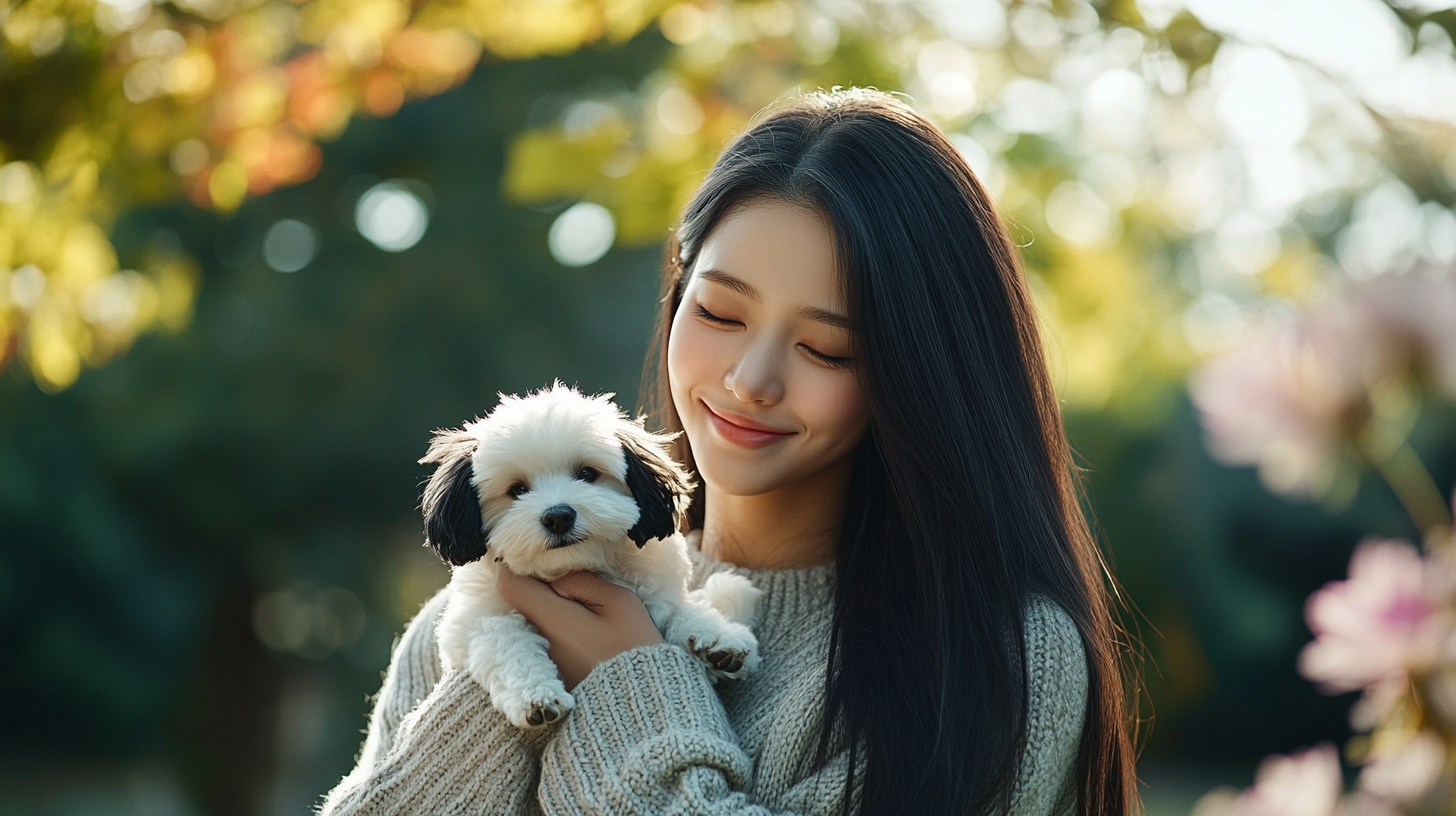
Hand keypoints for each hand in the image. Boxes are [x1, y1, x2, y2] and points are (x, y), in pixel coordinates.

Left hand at [496, 565, 663, 689]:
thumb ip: (582, 582)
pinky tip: (582, 627)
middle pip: (520, 602)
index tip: (535, 555)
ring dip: (547, 607)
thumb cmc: (635, 649)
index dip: (516, 564)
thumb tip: (556, 576)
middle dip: (536, 585)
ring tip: (579, 602)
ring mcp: (544, 663)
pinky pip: (544, 641)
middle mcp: (539, 643)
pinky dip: (555, 628)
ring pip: (532, 621)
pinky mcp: (554, 676)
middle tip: (564, 576)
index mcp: (552, 621)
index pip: (510, 584)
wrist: (643, 707)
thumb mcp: (618, 603)